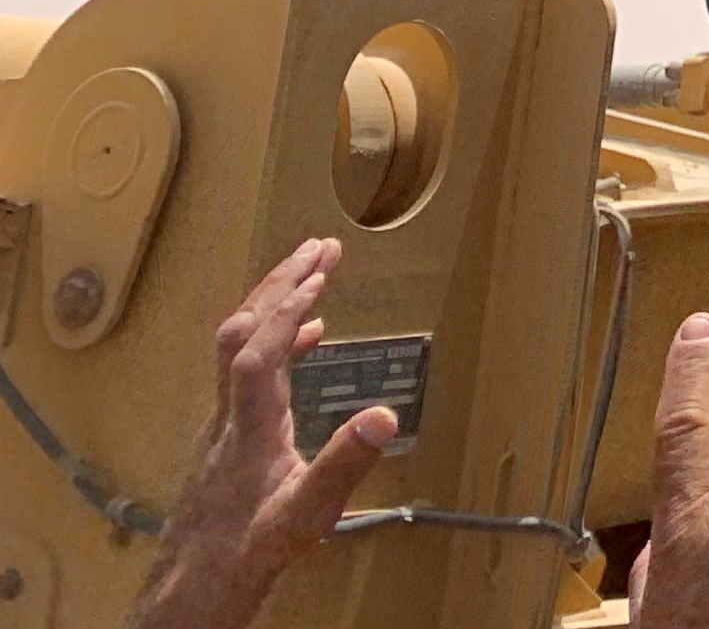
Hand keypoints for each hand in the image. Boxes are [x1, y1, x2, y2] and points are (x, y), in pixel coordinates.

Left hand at [126, 239, 398, 628]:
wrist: (195, 587)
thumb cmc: (248, 552)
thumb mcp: (306, 513)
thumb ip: (343, 464)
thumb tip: (385, 415)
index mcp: (248, 427)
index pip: (258, 351)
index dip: (287, 307)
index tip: (320, 270)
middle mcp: (228, 417)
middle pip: (240, 334)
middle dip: (280, 285)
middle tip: (317, 248)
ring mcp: (222, 426)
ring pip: (236, 349)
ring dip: (273, 305)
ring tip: (311, 275)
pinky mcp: (226, 439)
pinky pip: (245, 373)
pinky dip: (275, 343)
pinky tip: (306, 341)